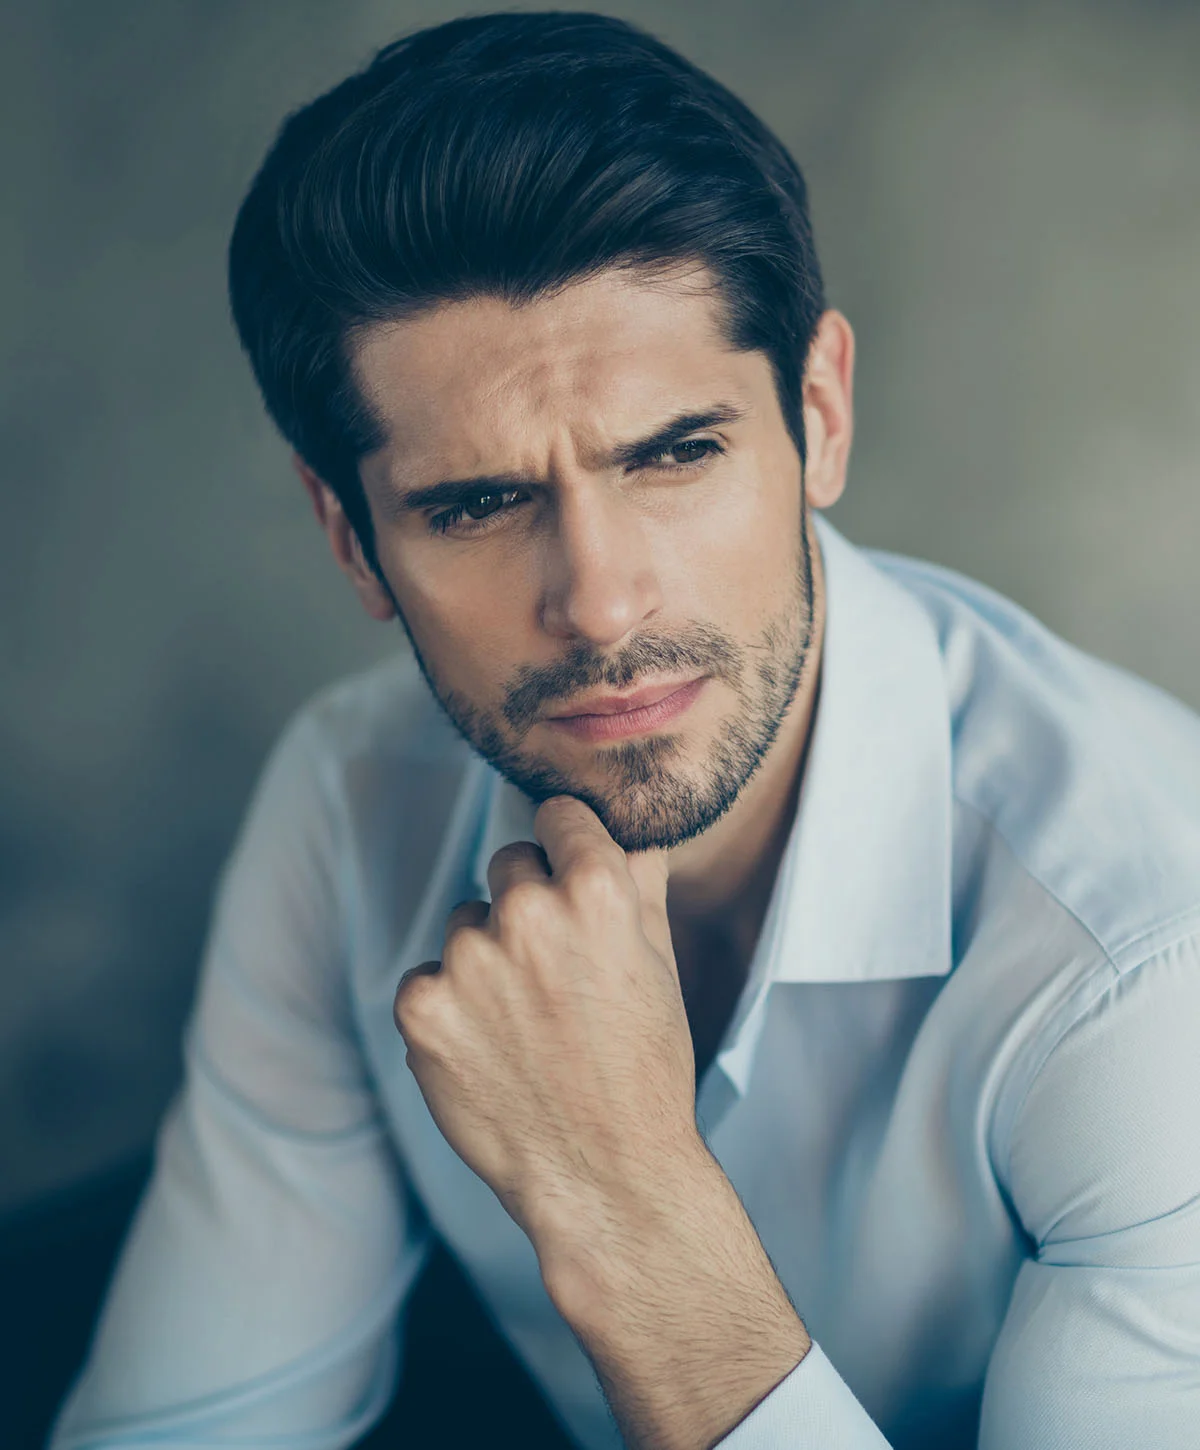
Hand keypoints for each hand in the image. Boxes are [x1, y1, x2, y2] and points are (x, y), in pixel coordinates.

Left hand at [392, 793, 703, 1255]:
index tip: (568, 873)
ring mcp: (467, 959)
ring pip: (464, 922)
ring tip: (524, 1022)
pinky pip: (428, 977)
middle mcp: (526, 912)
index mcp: (595, 890)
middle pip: (509, 863)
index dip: (568, 846)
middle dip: (528, 903)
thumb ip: (637, 880)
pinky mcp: (422, 1006)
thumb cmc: (644, 1068)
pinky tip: (489, 1048)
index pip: (558, 816)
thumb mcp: (660, 962)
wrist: (605, 1175)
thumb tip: (623, 831)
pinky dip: (449, 1007)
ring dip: (485, 956)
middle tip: (554, 973)